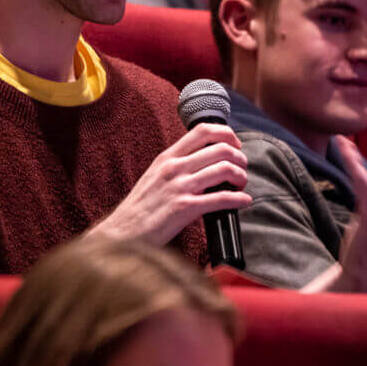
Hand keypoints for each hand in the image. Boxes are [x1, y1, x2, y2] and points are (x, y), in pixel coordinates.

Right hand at [88, 124, 250, 246]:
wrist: (122, 234)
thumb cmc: (141, 208)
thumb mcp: (155, 176)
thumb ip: (177, 166)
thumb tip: (205, 161)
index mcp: (167, 157)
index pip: (202, 131)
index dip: (226, 134)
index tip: (235, 144)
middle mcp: (174, 168)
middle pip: (220, 149)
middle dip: (239, 157)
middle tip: (243, 168)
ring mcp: (179, 187)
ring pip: (224, 169)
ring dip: (241, 176)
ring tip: (242, 185)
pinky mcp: (184, 208)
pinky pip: (221, 198)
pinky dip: (238, 199)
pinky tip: (244, 202)